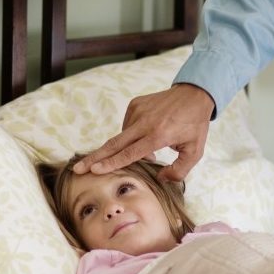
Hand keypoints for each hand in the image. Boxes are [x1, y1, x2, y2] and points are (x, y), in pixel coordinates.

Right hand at [73, 83, 214, 180]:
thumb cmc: (194, 125)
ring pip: (123, 136)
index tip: (94, 170)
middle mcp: (145, 122)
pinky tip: (147, 133)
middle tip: (78, 168)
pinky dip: (132, 134)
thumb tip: (160, 179)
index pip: (130, 153)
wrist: (194, 95)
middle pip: (114, 144)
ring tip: (151, 147)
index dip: (111, 163)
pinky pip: (127, 125)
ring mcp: (138, 111)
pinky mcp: (135, 104)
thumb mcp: (194, 151)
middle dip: (95, 158)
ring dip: (127, 147)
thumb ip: (179, 170)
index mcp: (158, 135)